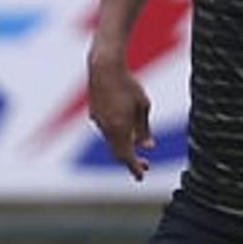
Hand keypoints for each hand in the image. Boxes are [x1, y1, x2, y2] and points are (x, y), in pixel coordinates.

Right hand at [87, 62, 154, 181]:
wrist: (104, 66)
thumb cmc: (128, 84)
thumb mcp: (143, 106)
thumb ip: (144, 129)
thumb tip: (148, 147)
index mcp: (119, 128)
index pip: (126, 156)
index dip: (134, 168)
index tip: (141, 176)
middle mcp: (106, 128)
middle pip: (117, 153)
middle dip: (131, 161)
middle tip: (145, 166)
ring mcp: (98, 121)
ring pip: (112, 141)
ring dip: (124, 147)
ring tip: (139, 147)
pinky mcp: (94, 113)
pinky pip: (107, 130)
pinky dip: (117, 136)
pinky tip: (126, 130)